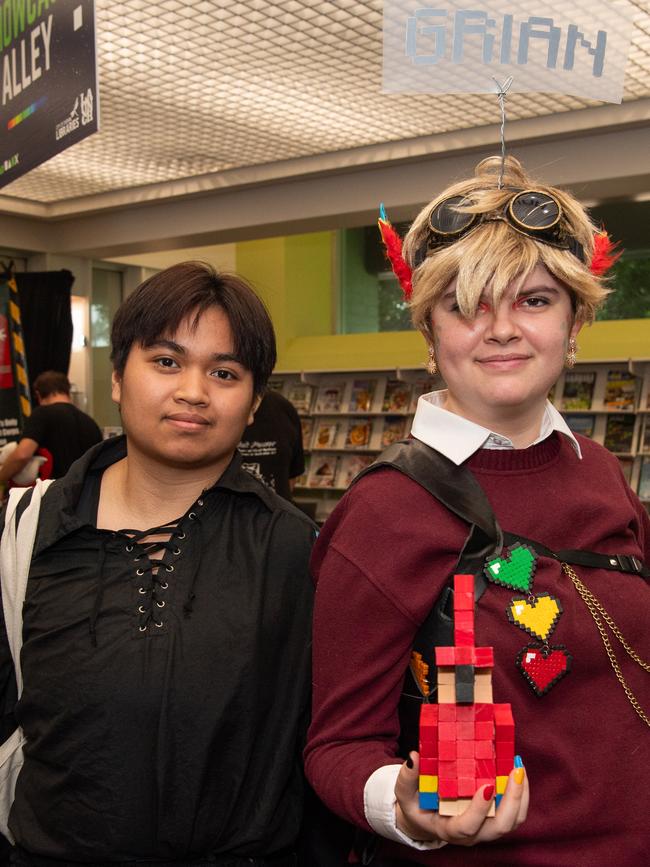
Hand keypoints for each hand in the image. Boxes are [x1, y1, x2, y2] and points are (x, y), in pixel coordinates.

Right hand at [394, 751, 528, 846]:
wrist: (425, 818)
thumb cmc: (416, 805)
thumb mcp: (405, 792)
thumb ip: (407, 778)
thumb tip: (414, 758)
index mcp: (449, 830)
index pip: (468, 827)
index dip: (479, 809)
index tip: (487, 786)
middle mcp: (472, 834)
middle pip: (500, 827)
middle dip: (512, 801)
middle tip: (515, 772)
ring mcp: (486, 828)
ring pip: (512, 822)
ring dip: (520, 797)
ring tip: (519, 768)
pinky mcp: (494, 819)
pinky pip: (515, 813)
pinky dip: (521, 794)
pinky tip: (518, 771)